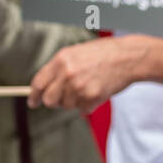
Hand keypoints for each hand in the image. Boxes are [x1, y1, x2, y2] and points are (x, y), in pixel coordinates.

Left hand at [28, 35, 145, 110]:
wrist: (128, 57)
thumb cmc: (105, 53)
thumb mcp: (77, 53)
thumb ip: (60, 68)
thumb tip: (45, 86)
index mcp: (61, 60)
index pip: (38, 83)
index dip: (34, 95)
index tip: (33, 102)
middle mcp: (67, 73)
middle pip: (49, 100)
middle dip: (54, 102)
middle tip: (63, 99)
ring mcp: (79, 86)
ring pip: (67, 106)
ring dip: (75, 102)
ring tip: (88, 88)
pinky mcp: (92, 96)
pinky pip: (83, 109)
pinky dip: (89, 104)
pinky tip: (97, 91)